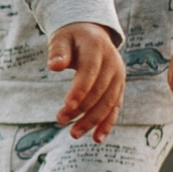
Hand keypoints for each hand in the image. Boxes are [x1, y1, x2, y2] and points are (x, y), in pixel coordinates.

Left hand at [47, 22, 123, 140]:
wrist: (92, 33)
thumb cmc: (71, 37)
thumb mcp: (61, 38)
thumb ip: (58, 51)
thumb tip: (54, 66)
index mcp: (98, 49)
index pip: (90, 72)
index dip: (80, 90)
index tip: (66, 106)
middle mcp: (113, 64)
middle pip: (99, 91)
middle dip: (81, 109)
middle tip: (60, 120)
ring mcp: (118, 77)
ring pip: (109, 103)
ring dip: (93, 120)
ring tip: (74, 134)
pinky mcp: (118, 88)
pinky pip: (115, 107)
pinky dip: (107, 123)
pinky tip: (97, 138)